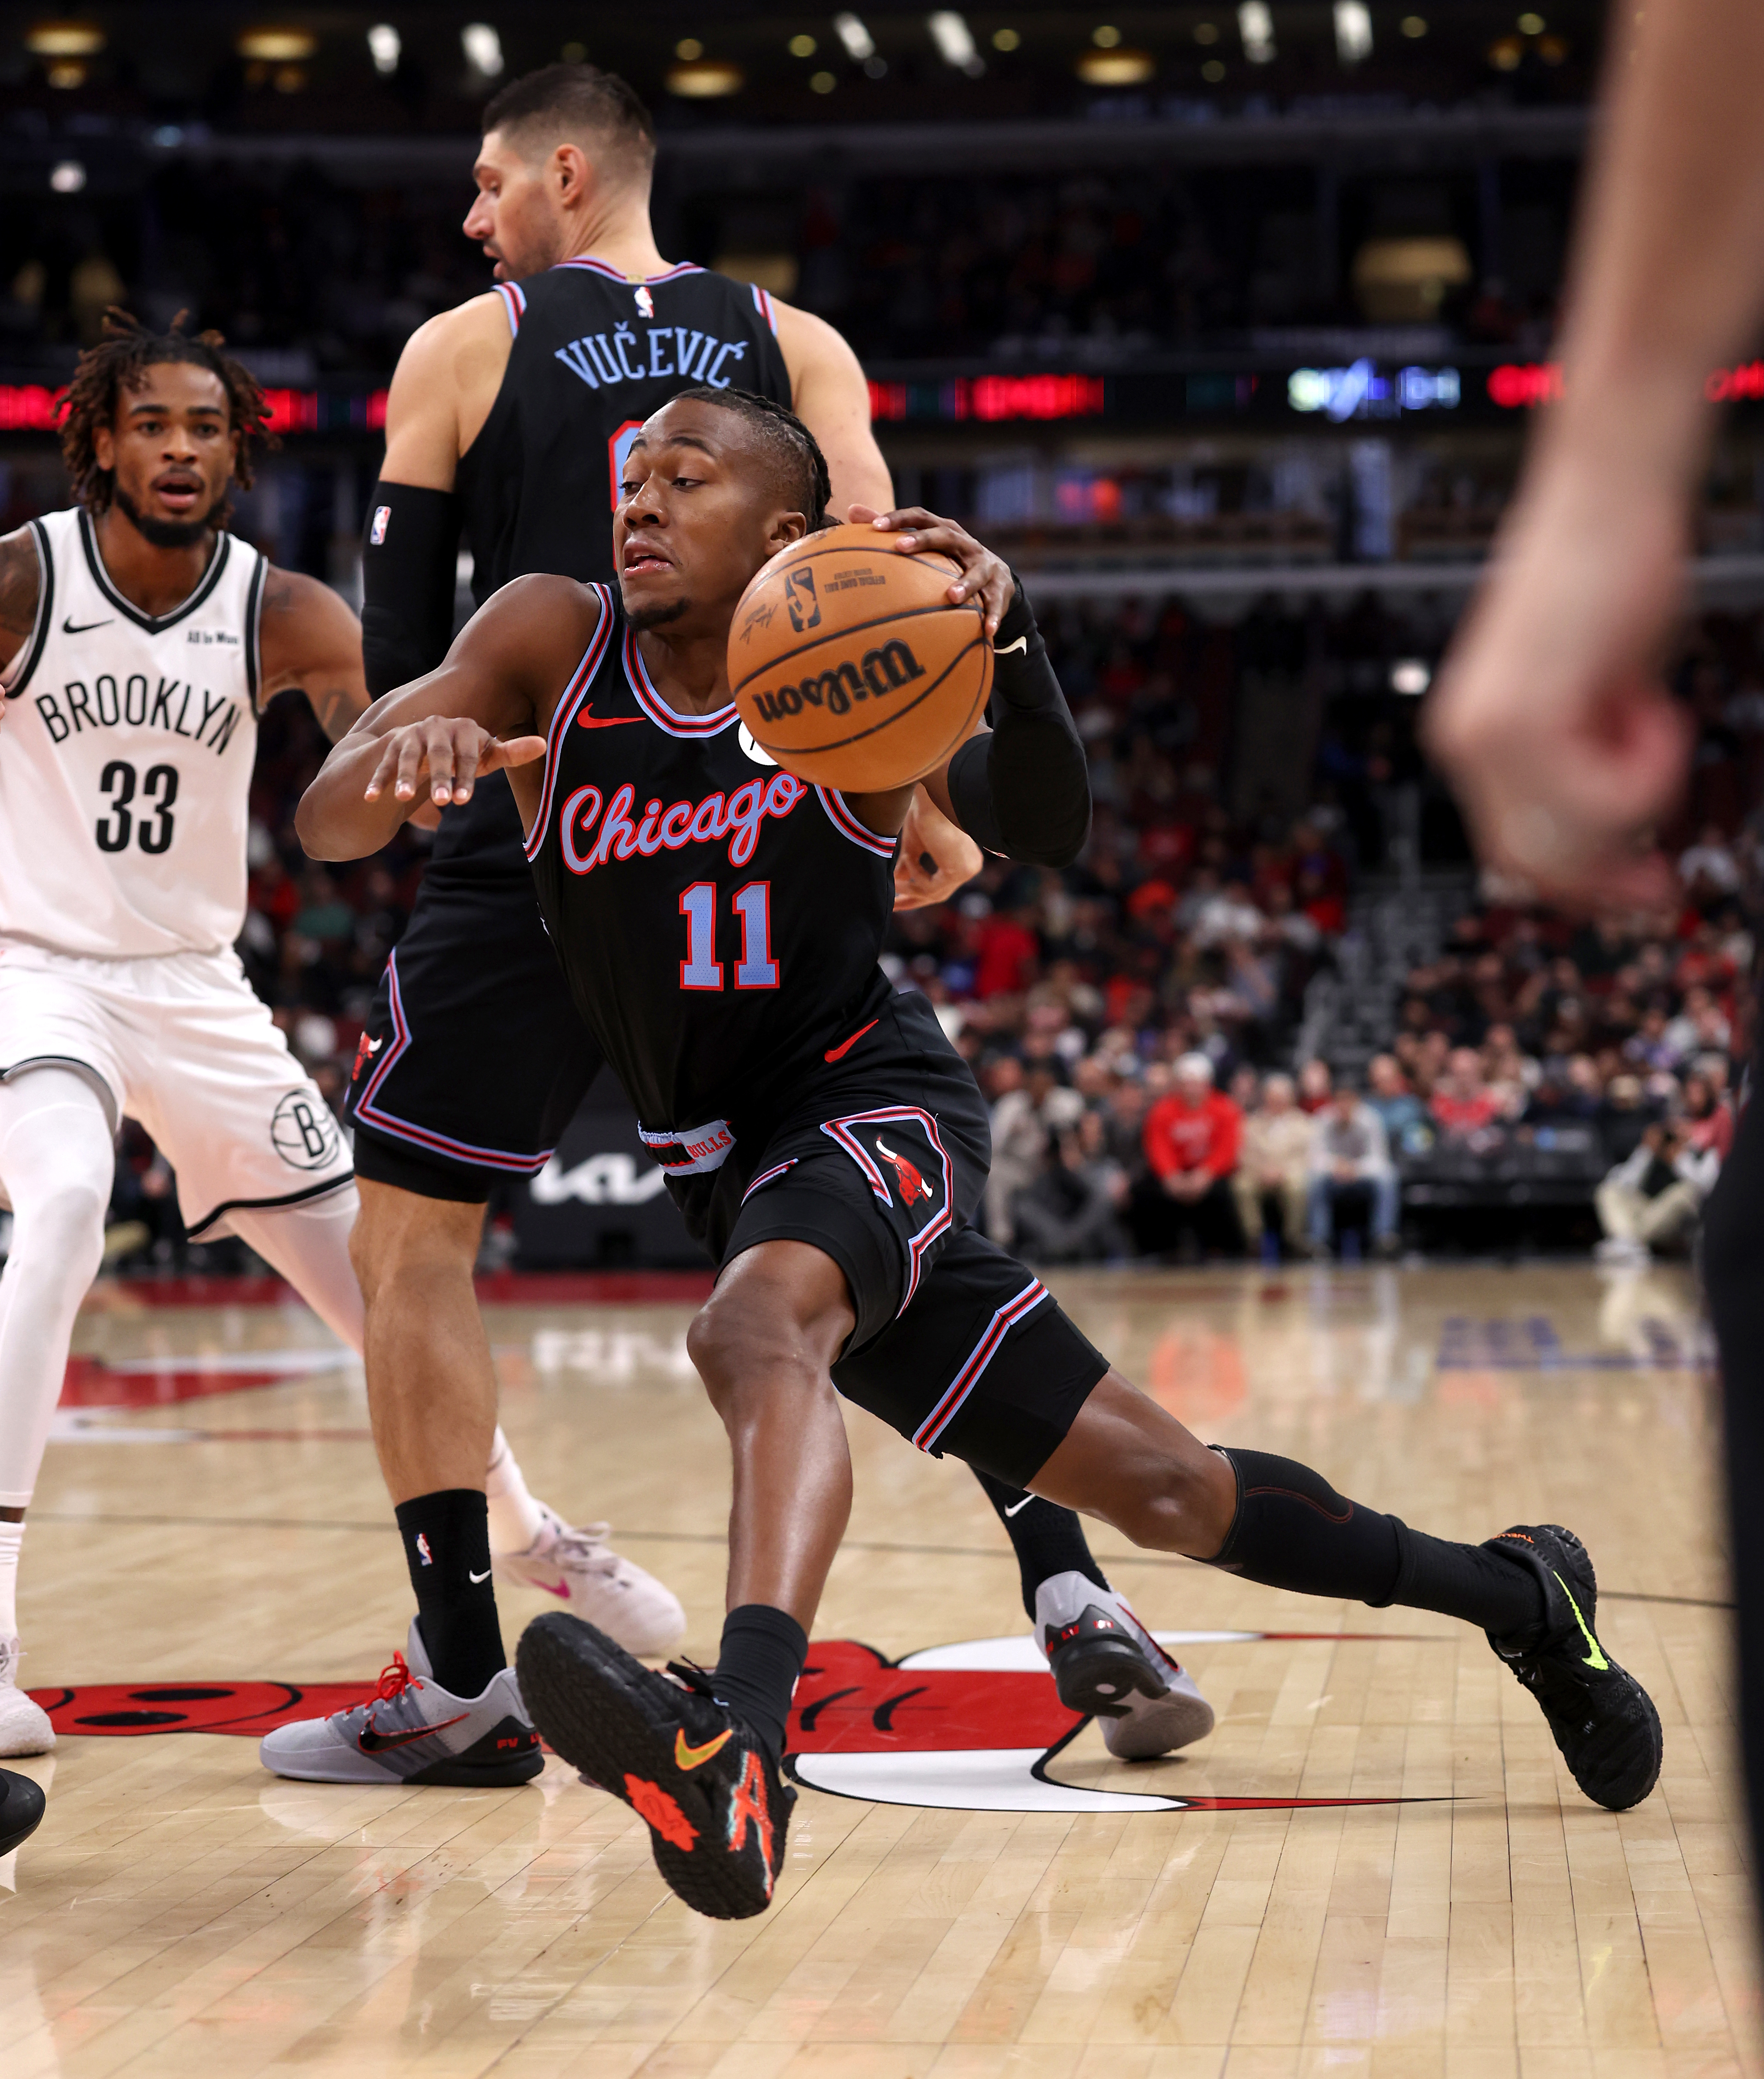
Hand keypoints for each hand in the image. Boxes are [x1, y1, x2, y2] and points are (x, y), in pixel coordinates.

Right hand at [363, 717, 545, 808]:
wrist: (425, 744)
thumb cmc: (465, 757)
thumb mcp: (485, 757)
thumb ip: (511, 753)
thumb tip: (544, 744)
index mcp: (464, 728)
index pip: (468, 755)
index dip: (466, 778)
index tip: (463, 801)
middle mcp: (437, 725)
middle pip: (439, 755)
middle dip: (439, 779)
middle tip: (442, 802)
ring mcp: (411, 734)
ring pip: (407, 757)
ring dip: (403, 777)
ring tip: (400, 798)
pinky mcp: (390, 744)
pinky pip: (382, 764)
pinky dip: (377, 781)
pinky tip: (371, 799)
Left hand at [848, 502, 1013, 639]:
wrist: (996, 576)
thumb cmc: (949, 559)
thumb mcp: (926, 543)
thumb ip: (892, 528)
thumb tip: (851, 509)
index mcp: (944, 530)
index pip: (920, 517)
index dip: (898, 518)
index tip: (875, 527)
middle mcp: (965, 543)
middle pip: (945, 536)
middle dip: (924, 540)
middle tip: (900, 547)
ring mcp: (984, 565)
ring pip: (976, 572)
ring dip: (965, 584)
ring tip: (951, 597)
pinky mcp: (999, 588)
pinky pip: (996, 603)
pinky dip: (993, 616)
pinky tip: (987, 631)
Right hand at [893, 787, 982, 909]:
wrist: (933, 798)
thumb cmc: (924, 813)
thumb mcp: (913, 846)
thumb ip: (909, 866)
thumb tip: (898, 881)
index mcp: (962, 858)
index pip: (940, 885)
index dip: (917, 894)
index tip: (897, 898)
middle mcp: (969, 865)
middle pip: (938, 894)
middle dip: (913, 900)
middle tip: (892, 905)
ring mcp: (967, 870)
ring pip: (934, 893)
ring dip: (911, 887)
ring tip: (894, 880)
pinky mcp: (959, 871)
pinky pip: (932, 886)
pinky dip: (916, 876)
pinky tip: (907, 859)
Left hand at [1425, 463, 1693, 908]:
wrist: (1611, 497)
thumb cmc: (1610, 576)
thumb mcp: (1597, 695)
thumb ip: (1588, 760)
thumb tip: (1611, 835)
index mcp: (1471, 738)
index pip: (1511, 852)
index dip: (1576, 884)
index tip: (1633, 891)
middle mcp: (1463, 743)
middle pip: (1536, 864)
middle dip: (1606, 881)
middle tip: (1661, 885)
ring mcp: (1486, 735)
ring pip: (1576, 838)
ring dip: (1640, 796)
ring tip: (1652, 716)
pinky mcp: (1523, 720)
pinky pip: (1604, 799)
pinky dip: (1649, 765)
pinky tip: (1647, 700)